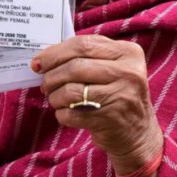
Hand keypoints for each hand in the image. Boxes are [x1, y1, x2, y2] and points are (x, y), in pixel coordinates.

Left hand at [34, 35, 163, 174]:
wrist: (137, 131)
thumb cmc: (117, 94)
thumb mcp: (114, 67)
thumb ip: (88, 56)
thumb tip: (44, 58)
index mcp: (129, 52)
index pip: (83, 45)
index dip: (55, 53)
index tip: (39, 63)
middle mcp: (129, 72)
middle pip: (75, 67)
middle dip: (52, 76)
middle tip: (45, 84)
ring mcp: (121, 95)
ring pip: (70, 90)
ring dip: (55, 96)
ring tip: (56, 99)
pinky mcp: (110, 118)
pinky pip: (71, 113)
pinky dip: (62, 114)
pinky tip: (68, 113)